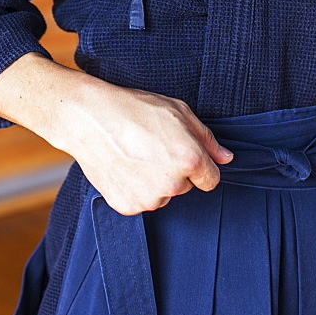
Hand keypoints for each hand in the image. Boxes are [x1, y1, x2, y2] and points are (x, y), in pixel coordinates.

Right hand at [59, 83, 233, 215]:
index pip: (211, 179)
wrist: (89, 117)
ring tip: (135, 154)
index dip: (198, 165)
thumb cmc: (134, 108)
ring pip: (162, 196)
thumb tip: (226, 158)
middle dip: (174, 170)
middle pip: (185, 187)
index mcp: (189, 159)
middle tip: (151, 146)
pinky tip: (124, 166)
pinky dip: (134, 188)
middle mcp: (172, 184)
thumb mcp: (177, 111)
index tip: (181, 153)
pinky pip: (140, 202)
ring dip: (154, 181)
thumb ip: (207, 138)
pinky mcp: (127, 206)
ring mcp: (148, 198)